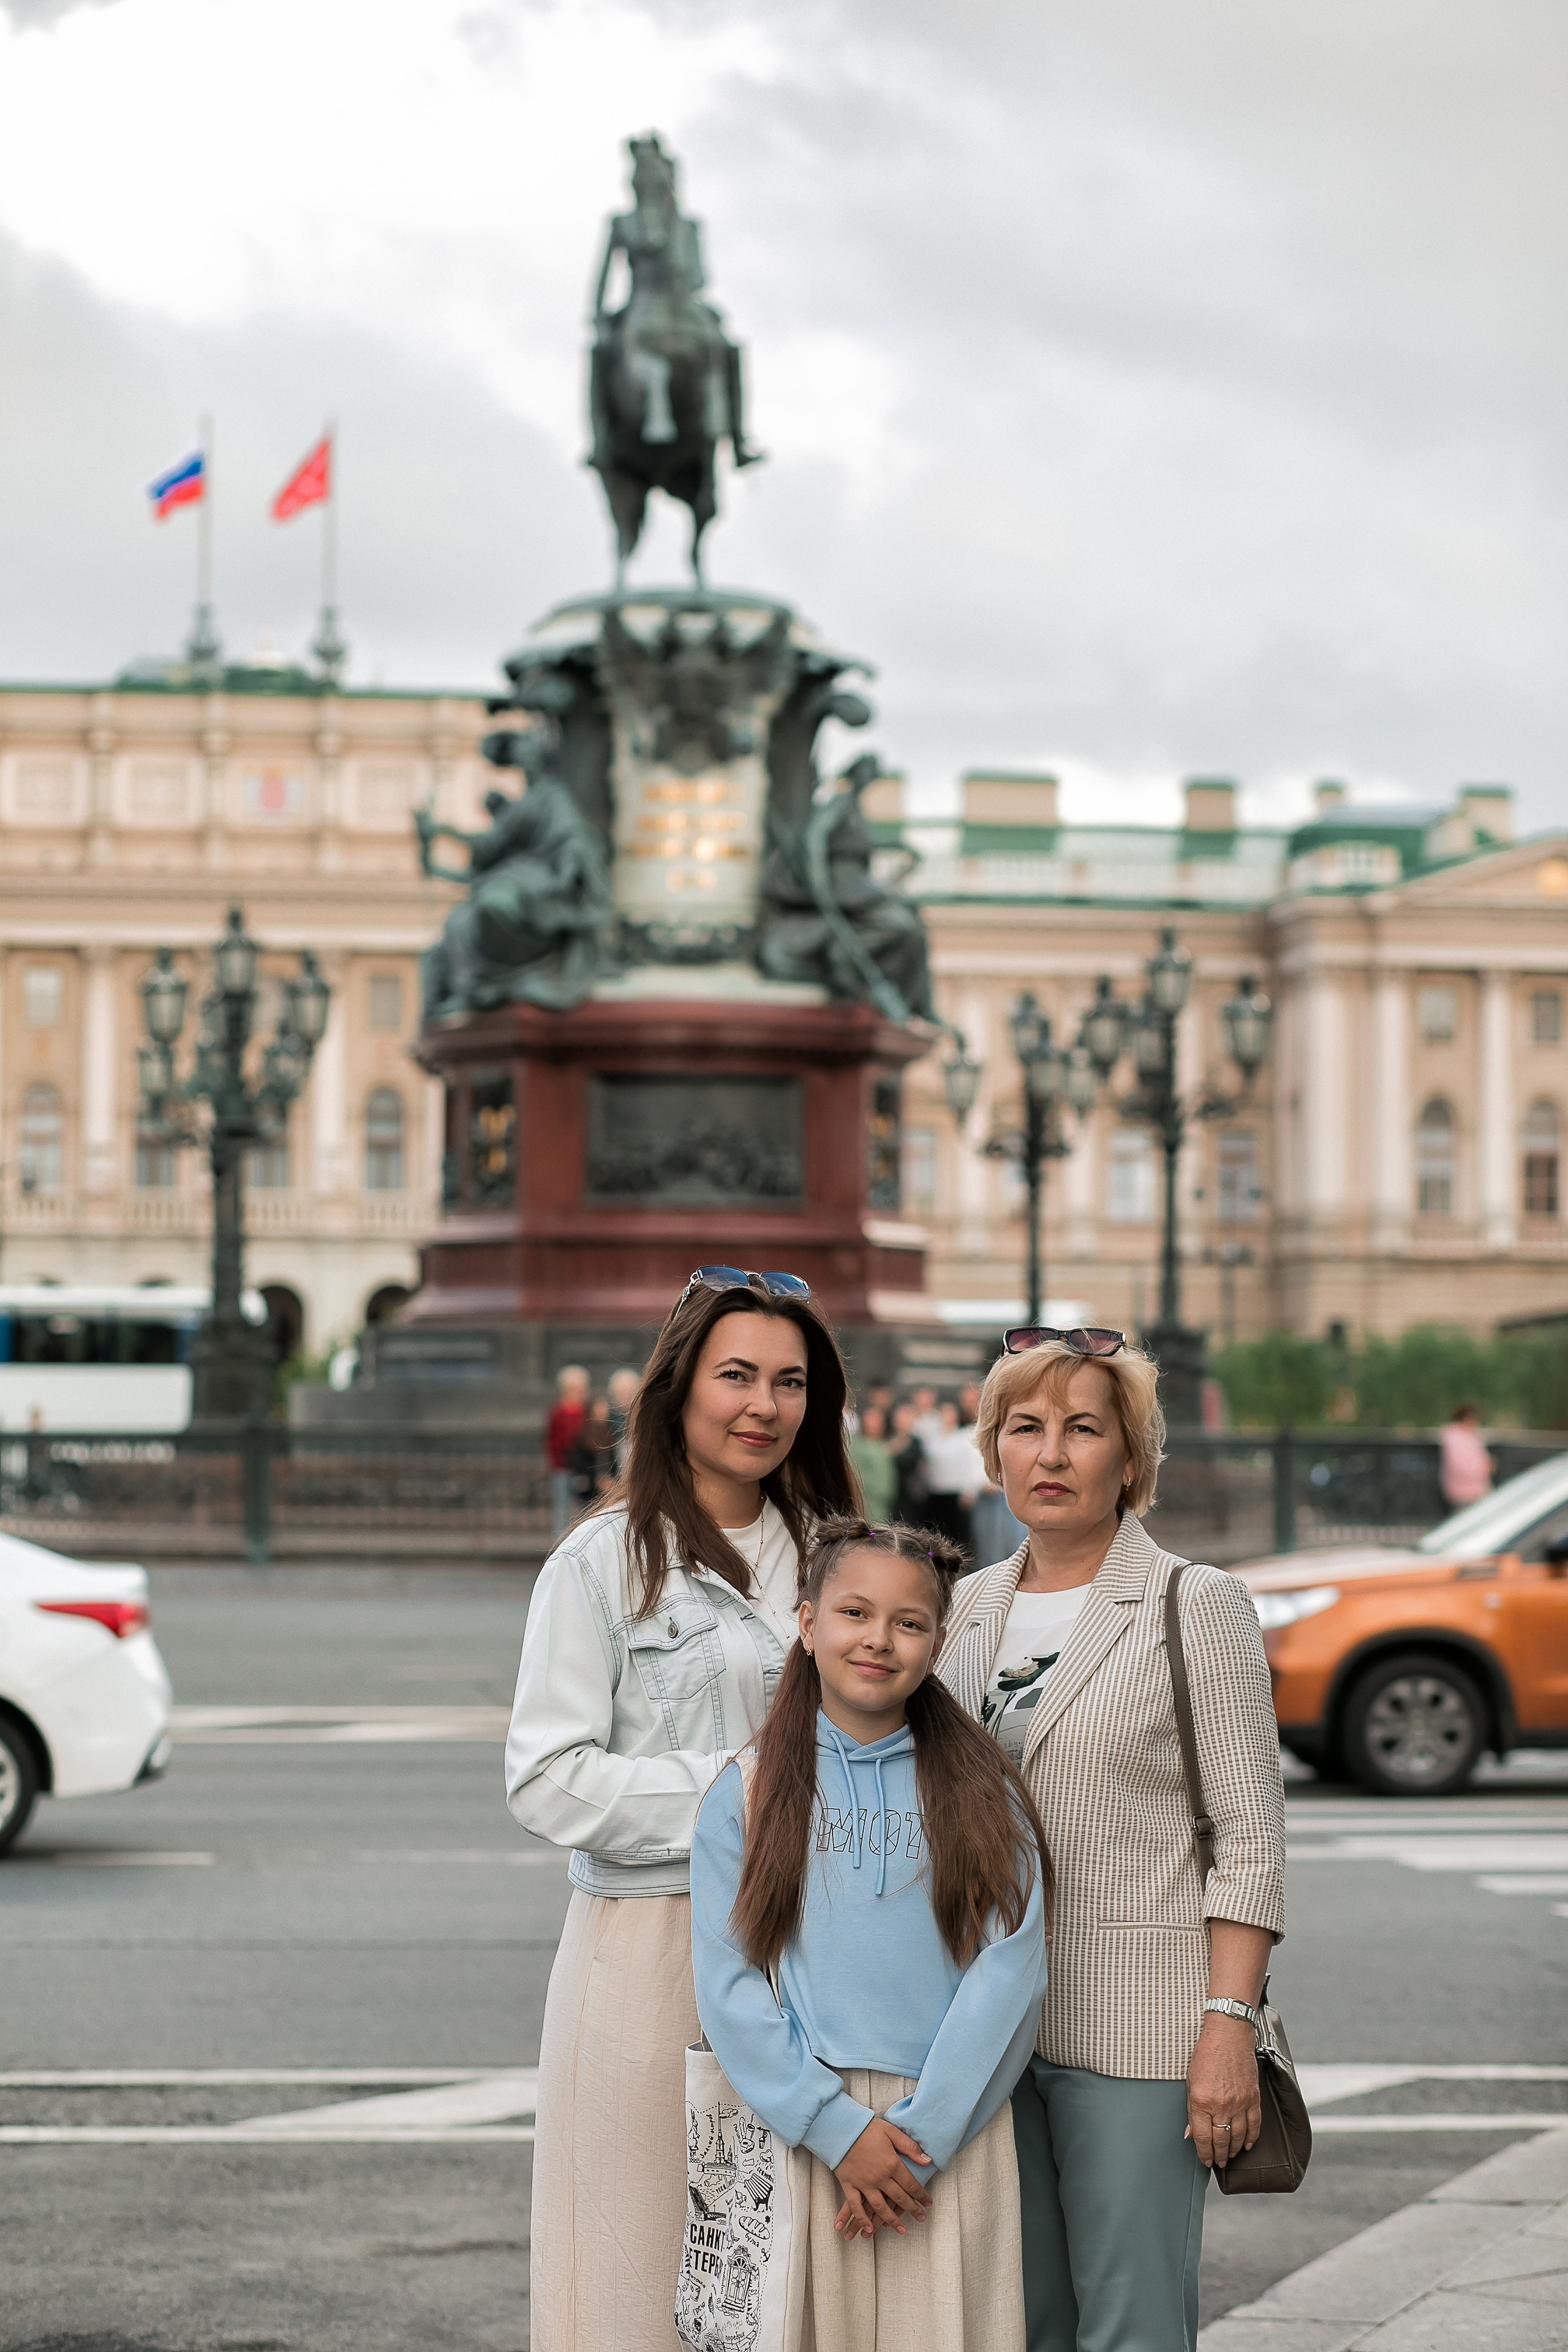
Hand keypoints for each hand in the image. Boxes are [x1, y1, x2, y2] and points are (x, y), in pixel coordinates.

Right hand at [832, 2118, 932, 2238]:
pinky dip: (862, 2219)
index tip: (928, 2203)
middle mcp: (879, 2177)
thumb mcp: (892, 2132)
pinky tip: (869, 2229)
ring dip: (892, 2220)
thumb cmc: (867, 2128)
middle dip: (912, 2209)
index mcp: (892, 2164)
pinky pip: (856, 2207)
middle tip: (921, 2218)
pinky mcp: (849, 2185)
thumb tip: (928, 2161)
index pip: (911, 2184)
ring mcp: (864, 2183)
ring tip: (902, 2230)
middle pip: (899, 2198)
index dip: (921, 2195)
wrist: (841, 2128)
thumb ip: (910, 2147)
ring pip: (880, 2207)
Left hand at [1185, 2015, 1260, 2168]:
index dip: (1203, 2153)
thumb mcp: (1190, 2081)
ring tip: (1229, 2155)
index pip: (1202, 2137)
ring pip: (1238, 2137)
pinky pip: (1254, 2125)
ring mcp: (1239, 2102)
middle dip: (1219, 2156)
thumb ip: (1191, 2110)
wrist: (1229, 2035)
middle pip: (1221, 2140)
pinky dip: (1251, 2138)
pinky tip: (1247, 2145)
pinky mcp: (1253, 2098)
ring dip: (1233, 2150)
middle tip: (1218, 2162)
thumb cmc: (1206, 2055)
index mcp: (1201, 2100)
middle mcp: (1221, 2104)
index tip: (1205, 2160)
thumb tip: (1191, 2134)